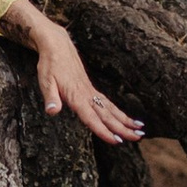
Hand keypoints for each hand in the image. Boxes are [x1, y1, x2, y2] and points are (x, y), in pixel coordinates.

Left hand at [15, 8, 144, 143]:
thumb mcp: (45, 81)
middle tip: (139, 138)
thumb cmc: (49, 64)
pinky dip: (119, 112)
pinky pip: (108, 103)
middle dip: (124, 128)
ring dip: (126, 121)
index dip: (103, 131)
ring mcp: (91, 92)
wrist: (57, 45)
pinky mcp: (91, 89)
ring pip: (112, 109)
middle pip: (108, 116)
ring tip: (140, 130)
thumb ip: (50, 98)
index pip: (92, 118)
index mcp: (77, 97)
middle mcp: (88, 95)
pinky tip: (126, 118)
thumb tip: (52, 112)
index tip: (116, 141)